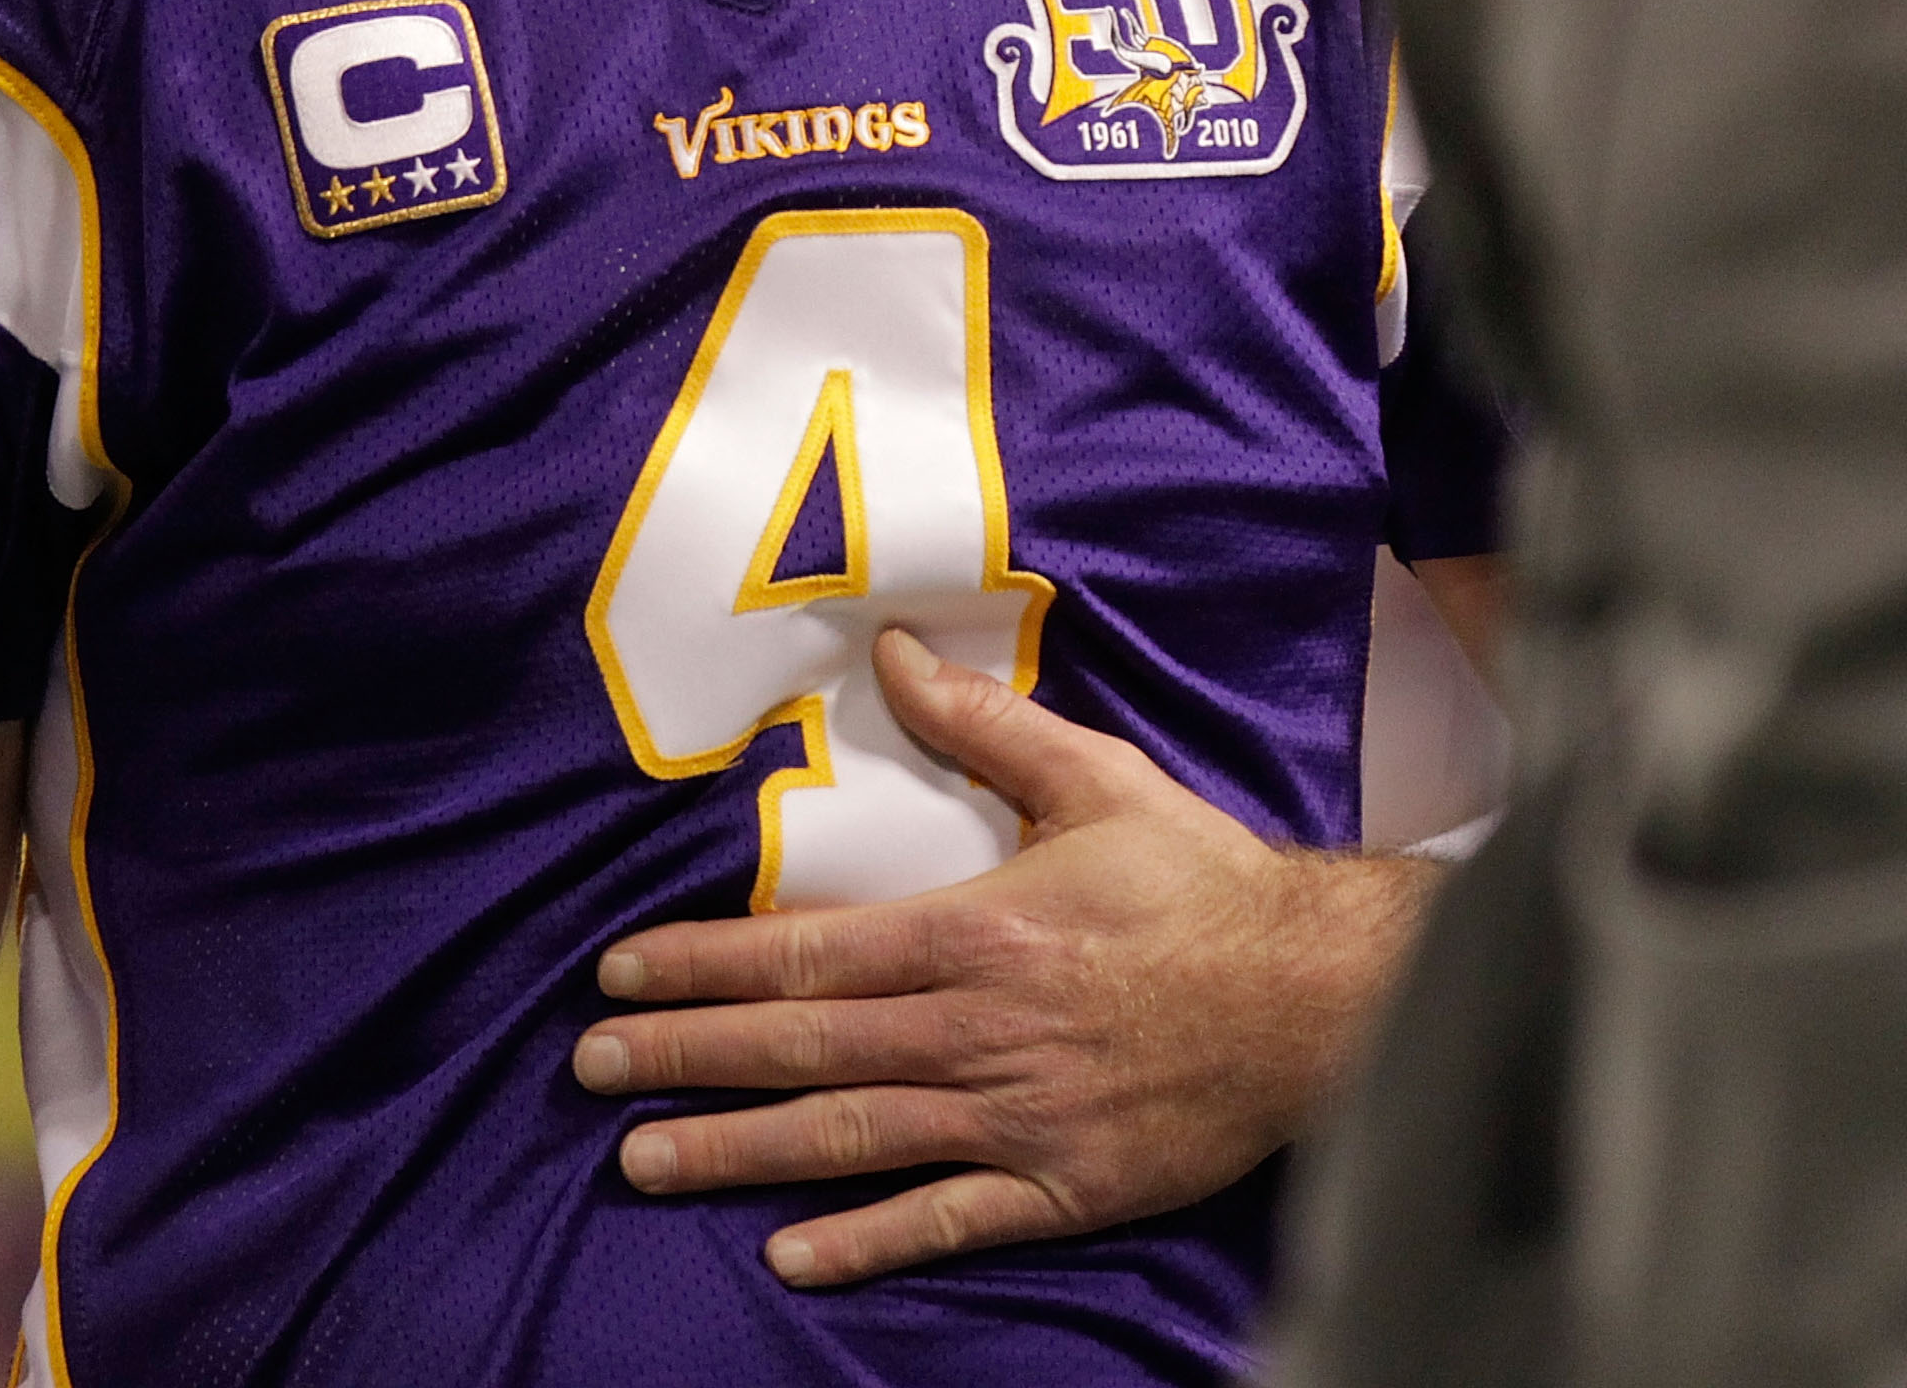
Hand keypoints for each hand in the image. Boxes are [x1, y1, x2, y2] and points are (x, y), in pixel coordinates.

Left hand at [572, 628, 1439, 1287]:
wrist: (1316, 996)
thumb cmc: (1200, 882)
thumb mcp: (1095, 779)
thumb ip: (984, 724)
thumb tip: (895, 650)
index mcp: (977, 930)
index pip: (808, 954)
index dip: (706, 965)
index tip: (622, 972)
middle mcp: (977, 1031)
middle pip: (804, 1048)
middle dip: (686, 1056)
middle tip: (590, 1067)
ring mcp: (1015, 1120)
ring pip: (850, 1139)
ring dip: (737, 1151)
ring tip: (642, 1158)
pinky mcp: (1060, 1188)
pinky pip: (945, 1221)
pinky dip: (864, 1241)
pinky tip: (789, 1257)